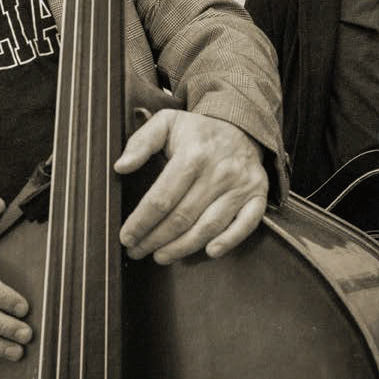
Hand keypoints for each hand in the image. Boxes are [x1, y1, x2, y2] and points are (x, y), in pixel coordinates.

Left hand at [115, 110, 268, 264]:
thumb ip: (140, 142)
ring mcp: (240, 186)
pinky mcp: (257, 195)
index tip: (126, 236)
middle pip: (182, 217)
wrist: (241, 125)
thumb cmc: (197, 130)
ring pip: (208, 227)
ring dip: (183, 247)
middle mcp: (218, 172)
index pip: (161, 198)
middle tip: (138, 250)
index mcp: (193, 155)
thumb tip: (120, 166)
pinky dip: (228, 241)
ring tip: (161, 256)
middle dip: (155, 239)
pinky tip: (209, 252)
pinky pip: (245, 225)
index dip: (141, 222)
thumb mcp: (165, 123)